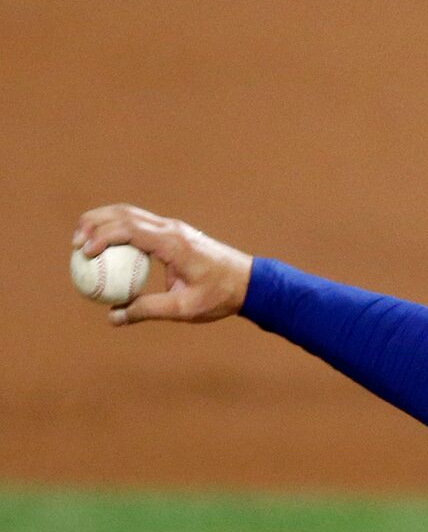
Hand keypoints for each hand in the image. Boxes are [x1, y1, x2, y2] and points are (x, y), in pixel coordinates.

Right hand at [73, 205, 251, 326]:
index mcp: (173, 243)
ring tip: (81, 240)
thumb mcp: (184, 308)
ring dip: (104, 221)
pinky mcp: (173, 233)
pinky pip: (140, 226)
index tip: (83, 252)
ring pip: (131, 214)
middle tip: (74, 243)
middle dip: (95, 222)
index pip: (131, 229)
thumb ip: (147, 310)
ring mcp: (173, 228)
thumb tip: (113, 317)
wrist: (248, 281)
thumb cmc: (219, 295)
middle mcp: (172, 229)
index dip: (102, 236)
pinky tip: (103, 248)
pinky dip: (117, 229)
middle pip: (125, 213)